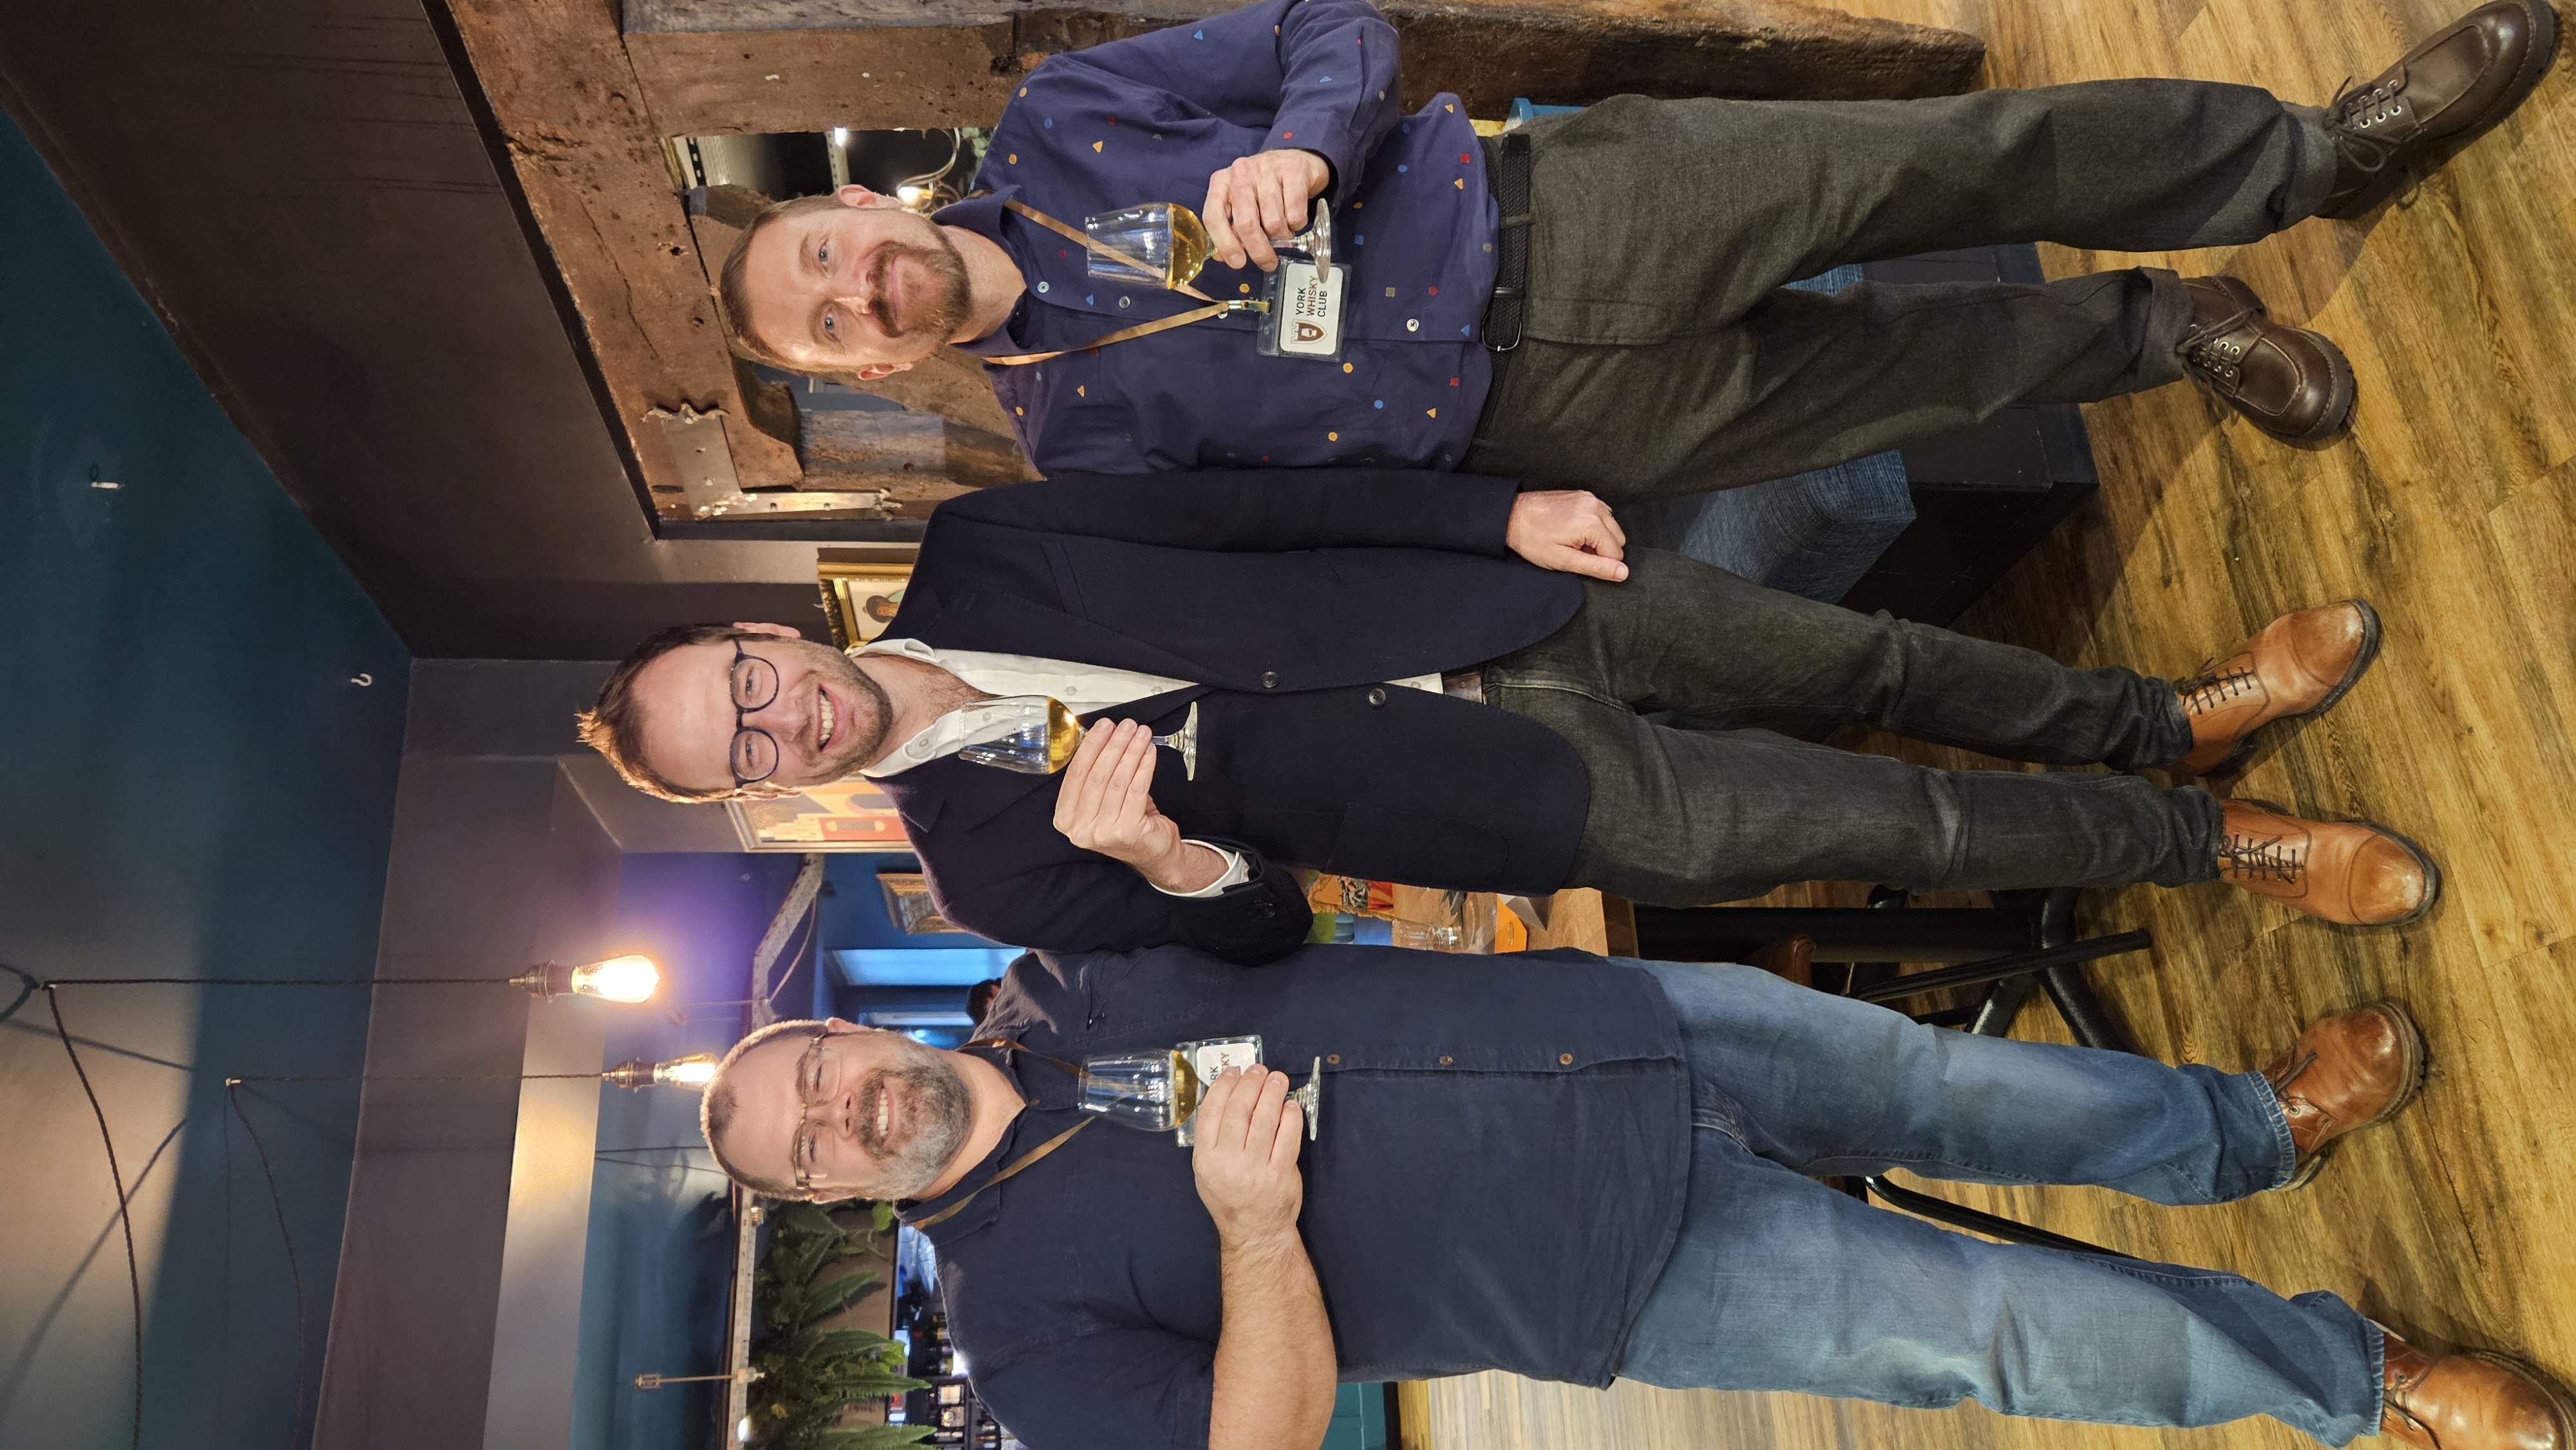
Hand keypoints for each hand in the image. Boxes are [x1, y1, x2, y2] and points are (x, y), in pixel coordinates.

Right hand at [1053, 719, 1202, 885]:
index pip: (1075, 774)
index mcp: (1065, 818)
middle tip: (1126, 725)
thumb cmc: (1126, 821)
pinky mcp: (1127, 831)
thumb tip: (1104, 735)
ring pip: (1117, 780)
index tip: (1104, 726)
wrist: (1152, 852)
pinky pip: (1136, 789)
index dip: (1091, 746)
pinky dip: (1144, 766)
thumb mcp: (1100, 801)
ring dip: (1131, 752)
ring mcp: (1103, 832)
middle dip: (1114, 745)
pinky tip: (1149, 752)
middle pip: (1097, 775)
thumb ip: (1095, 775)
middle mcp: (1080, 828)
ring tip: (1141, 734)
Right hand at [1192, 1066, 1305, 1241]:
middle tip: (1259, 1070)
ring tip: (1277, 1079)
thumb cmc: (1229, 1197)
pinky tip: (1291, 1106)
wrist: (1254, 1231)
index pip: (1211, 1112)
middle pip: (1239, 1110)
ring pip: (1264, 1119)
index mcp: (1205, 1158)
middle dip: (1251, 1083)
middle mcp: (1228, 1161)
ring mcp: (1256, 1168)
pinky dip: (1290, 1116)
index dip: (1223, 1086)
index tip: (1233, 1072)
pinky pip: (1288, 1137)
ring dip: (1272, 1093)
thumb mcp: (1206, 1171)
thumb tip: (1229, 1095)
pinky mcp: (1281, 1173)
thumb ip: (1212, 1138)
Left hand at [1203, 150, 1330, 272]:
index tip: (1237, 263)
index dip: (1225, 244)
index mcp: (1222, 181)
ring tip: (1282, 227)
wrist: (1296, 162)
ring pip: (1274, 222)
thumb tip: (1223, 256)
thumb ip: (1230, 228)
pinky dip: (1296, 224)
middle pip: (1246, 223)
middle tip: (1267, 263)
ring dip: (1281, 234)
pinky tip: (1293, 216)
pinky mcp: (1293, 170)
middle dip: (1258, 250)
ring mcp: (1267, 168)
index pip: (1214, 216)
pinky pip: (1295, 215)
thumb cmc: (1263, 189)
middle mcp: (1241, 172)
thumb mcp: (1241, 204)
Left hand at [1504, 490, 1628, 580]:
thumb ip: (1597, 567)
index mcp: (1592, 523)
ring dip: (1598, 537)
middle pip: (1619, 538)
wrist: (1512, 515)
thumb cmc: (1533, 540)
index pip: (1617, 552)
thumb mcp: (1564, 560)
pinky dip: (1594, 525)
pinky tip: (1574, 529)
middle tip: (1575, 551)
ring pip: (1612, 526)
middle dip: (1601, 549)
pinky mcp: (1583, 495)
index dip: (1600, 562)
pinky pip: (1602, 514)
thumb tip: (1624, 573)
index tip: (1578, 558)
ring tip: (1573, 540)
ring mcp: (1589, 498)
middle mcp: (1595, 506)